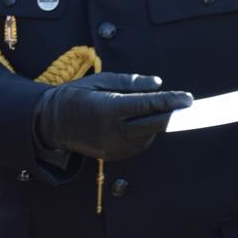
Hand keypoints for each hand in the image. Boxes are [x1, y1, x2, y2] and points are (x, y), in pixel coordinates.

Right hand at [34, 73, 191, 161]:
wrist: (50, 122)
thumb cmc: (76, 95)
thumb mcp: (100, 81)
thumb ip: (130, 83)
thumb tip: (158, 83)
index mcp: (107, 109)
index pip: (146, 106)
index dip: (169, 101)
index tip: (187, 98)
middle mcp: (112, 132)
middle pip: (154, 124)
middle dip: (171, 114)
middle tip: (185, 105)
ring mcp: (114, 147)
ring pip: (149, 135)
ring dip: (157, 122)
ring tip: (156, 109)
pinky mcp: (114, 155)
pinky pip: (139, 144)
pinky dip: (145, 132)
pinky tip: (141, 122)